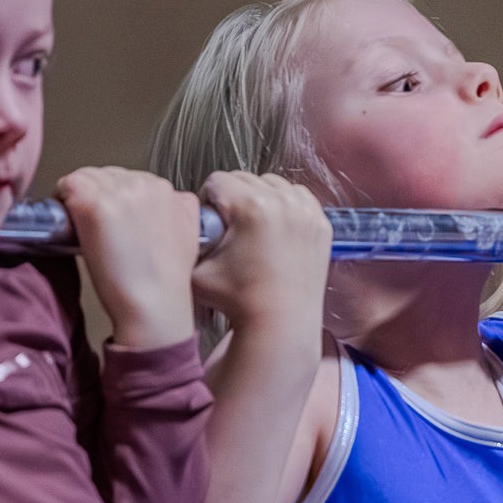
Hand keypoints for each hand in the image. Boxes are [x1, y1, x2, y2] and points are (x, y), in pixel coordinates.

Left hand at [57, 165, 201, 348]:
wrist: (154, 304)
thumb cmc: (166, 282)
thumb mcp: (189, 236)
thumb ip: (180, 210)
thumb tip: (166, 204)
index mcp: (169, 191)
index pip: (134, 179)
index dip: (119, 198)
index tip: (114, 218)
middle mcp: (145, 184)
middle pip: (110, 175)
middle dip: (101, 194)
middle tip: (97, 225)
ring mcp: (118, 192)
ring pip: (88, 176)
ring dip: (81, 196)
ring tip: (82, 223)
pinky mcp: (94, 203)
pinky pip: (68, 185)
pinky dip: (62, 197)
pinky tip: (68, 219)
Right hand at [192, 171, 330, 340]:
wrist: (280, 324)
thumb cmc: (238, 301)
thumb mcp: (197, 269)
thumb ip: (187, 237)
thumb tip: (182, 220)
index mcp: (252, 208)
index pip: (218, 181)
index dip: (209, 200)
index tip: (213, 220)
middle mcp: (283, 203)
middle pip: (246, 179)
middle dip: (234, 198)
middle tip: (232, 227)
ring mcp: (306, 212)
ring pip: (273, 184)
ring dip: (260, 198)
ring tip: (253, 227)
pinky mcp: (321, 224)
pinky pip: (298, 198)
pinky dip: (285, 206)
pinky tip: (274, 229)